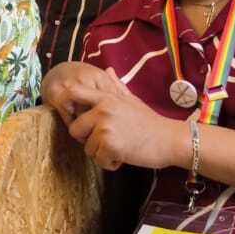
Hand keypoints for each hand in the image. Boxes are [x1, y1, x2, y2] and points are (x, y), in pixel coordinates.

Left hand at [50, 64, 185, 170]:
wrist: (170, 139)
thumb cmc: (150, 122)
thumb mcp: (131, 100)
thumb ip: (116, 86)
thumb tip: (108, 70)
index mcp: (105, 98)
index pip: (73, 92)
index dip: (64, 102)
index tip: (68, 113)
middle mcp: (102, 110)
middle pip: (74, 129)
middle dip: (88, 140)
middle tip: (107, 141)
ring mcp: (105, 127)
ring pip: (87, 148)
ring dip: (101, 153)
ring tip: (120, 146)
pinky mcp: (110, 145)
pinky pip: (98, 160)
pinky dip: (110, 163)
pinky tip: (124, 156)